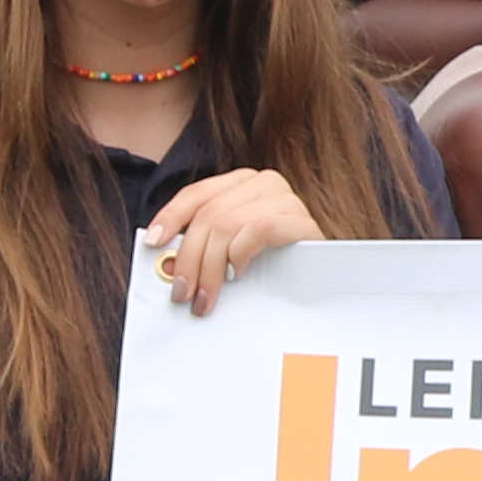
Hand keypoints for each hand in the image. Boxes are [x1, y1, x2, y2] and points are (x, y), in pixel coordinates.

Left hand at [139, 166, 318, 313]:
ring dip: (210, 268)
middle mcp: (262, 182)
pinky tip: (239, 273)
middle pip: (208, 215)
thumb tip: (166, 261)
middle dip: (188, 258)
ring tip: (206, 297)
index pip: (196, 194)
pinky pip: (257, 229)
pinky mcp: (300, 219)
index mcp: (242, 184)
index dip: (170, 217)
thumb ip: (205, 246)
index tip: (153, 243)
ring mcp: (284, 198)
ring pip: (226, 225)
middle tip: (182, 292)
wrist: (328, 277)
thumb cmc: (277, 264)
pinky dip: (240, 254)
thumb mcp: (232, 249)